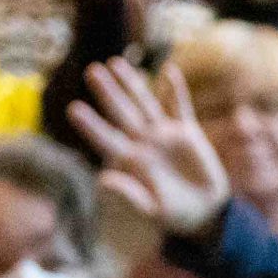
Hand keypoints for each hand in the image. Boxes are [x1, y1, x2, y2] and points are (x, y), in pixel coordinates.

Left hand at [69, 58, 232, 240]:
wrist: (205, 211)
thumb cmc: (174, 215)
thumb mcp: (152, 210)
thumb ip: (128, 195)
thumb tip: (102, 180)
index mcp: (129, 160)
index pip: (105, 138)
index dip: (90, 124)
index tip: (73, 108)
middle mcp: (141, 141)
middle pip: (120, 112)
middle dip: (107, 92)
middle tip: (91, 71)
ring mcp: (163, 134)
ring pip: (144, 103)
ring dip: (132, 83)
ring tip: (116, 62)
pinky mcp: (186, 132)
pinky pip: (180, 107)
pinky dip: (176, 91)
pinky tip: (169, 72)